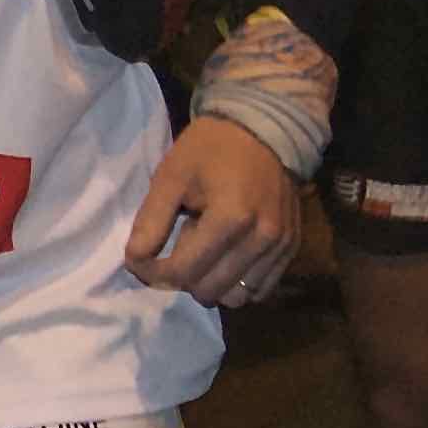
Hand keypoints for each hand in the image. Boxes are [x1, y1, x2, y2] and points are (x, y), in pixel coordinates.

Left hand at [123, 115, 297, 305]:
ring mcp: (282, 247)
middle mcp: (262, 239)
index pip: (183, 272)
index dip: (153, 272)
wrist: (262, 129)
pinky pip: (261, 289)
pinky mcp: (292, 249)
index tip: (139, 259)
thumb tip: (135, 261)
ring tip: (205, 246)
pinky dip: (237, 282)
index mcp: (230, 218)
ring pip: (236, 297)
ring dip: (211, 282)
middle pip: (209, 291)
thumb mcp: (171, 176)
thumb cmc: (209, 149)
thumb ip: (150, 221)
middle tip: (178, 243)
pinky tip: (225, 254)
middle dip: (182, 277)